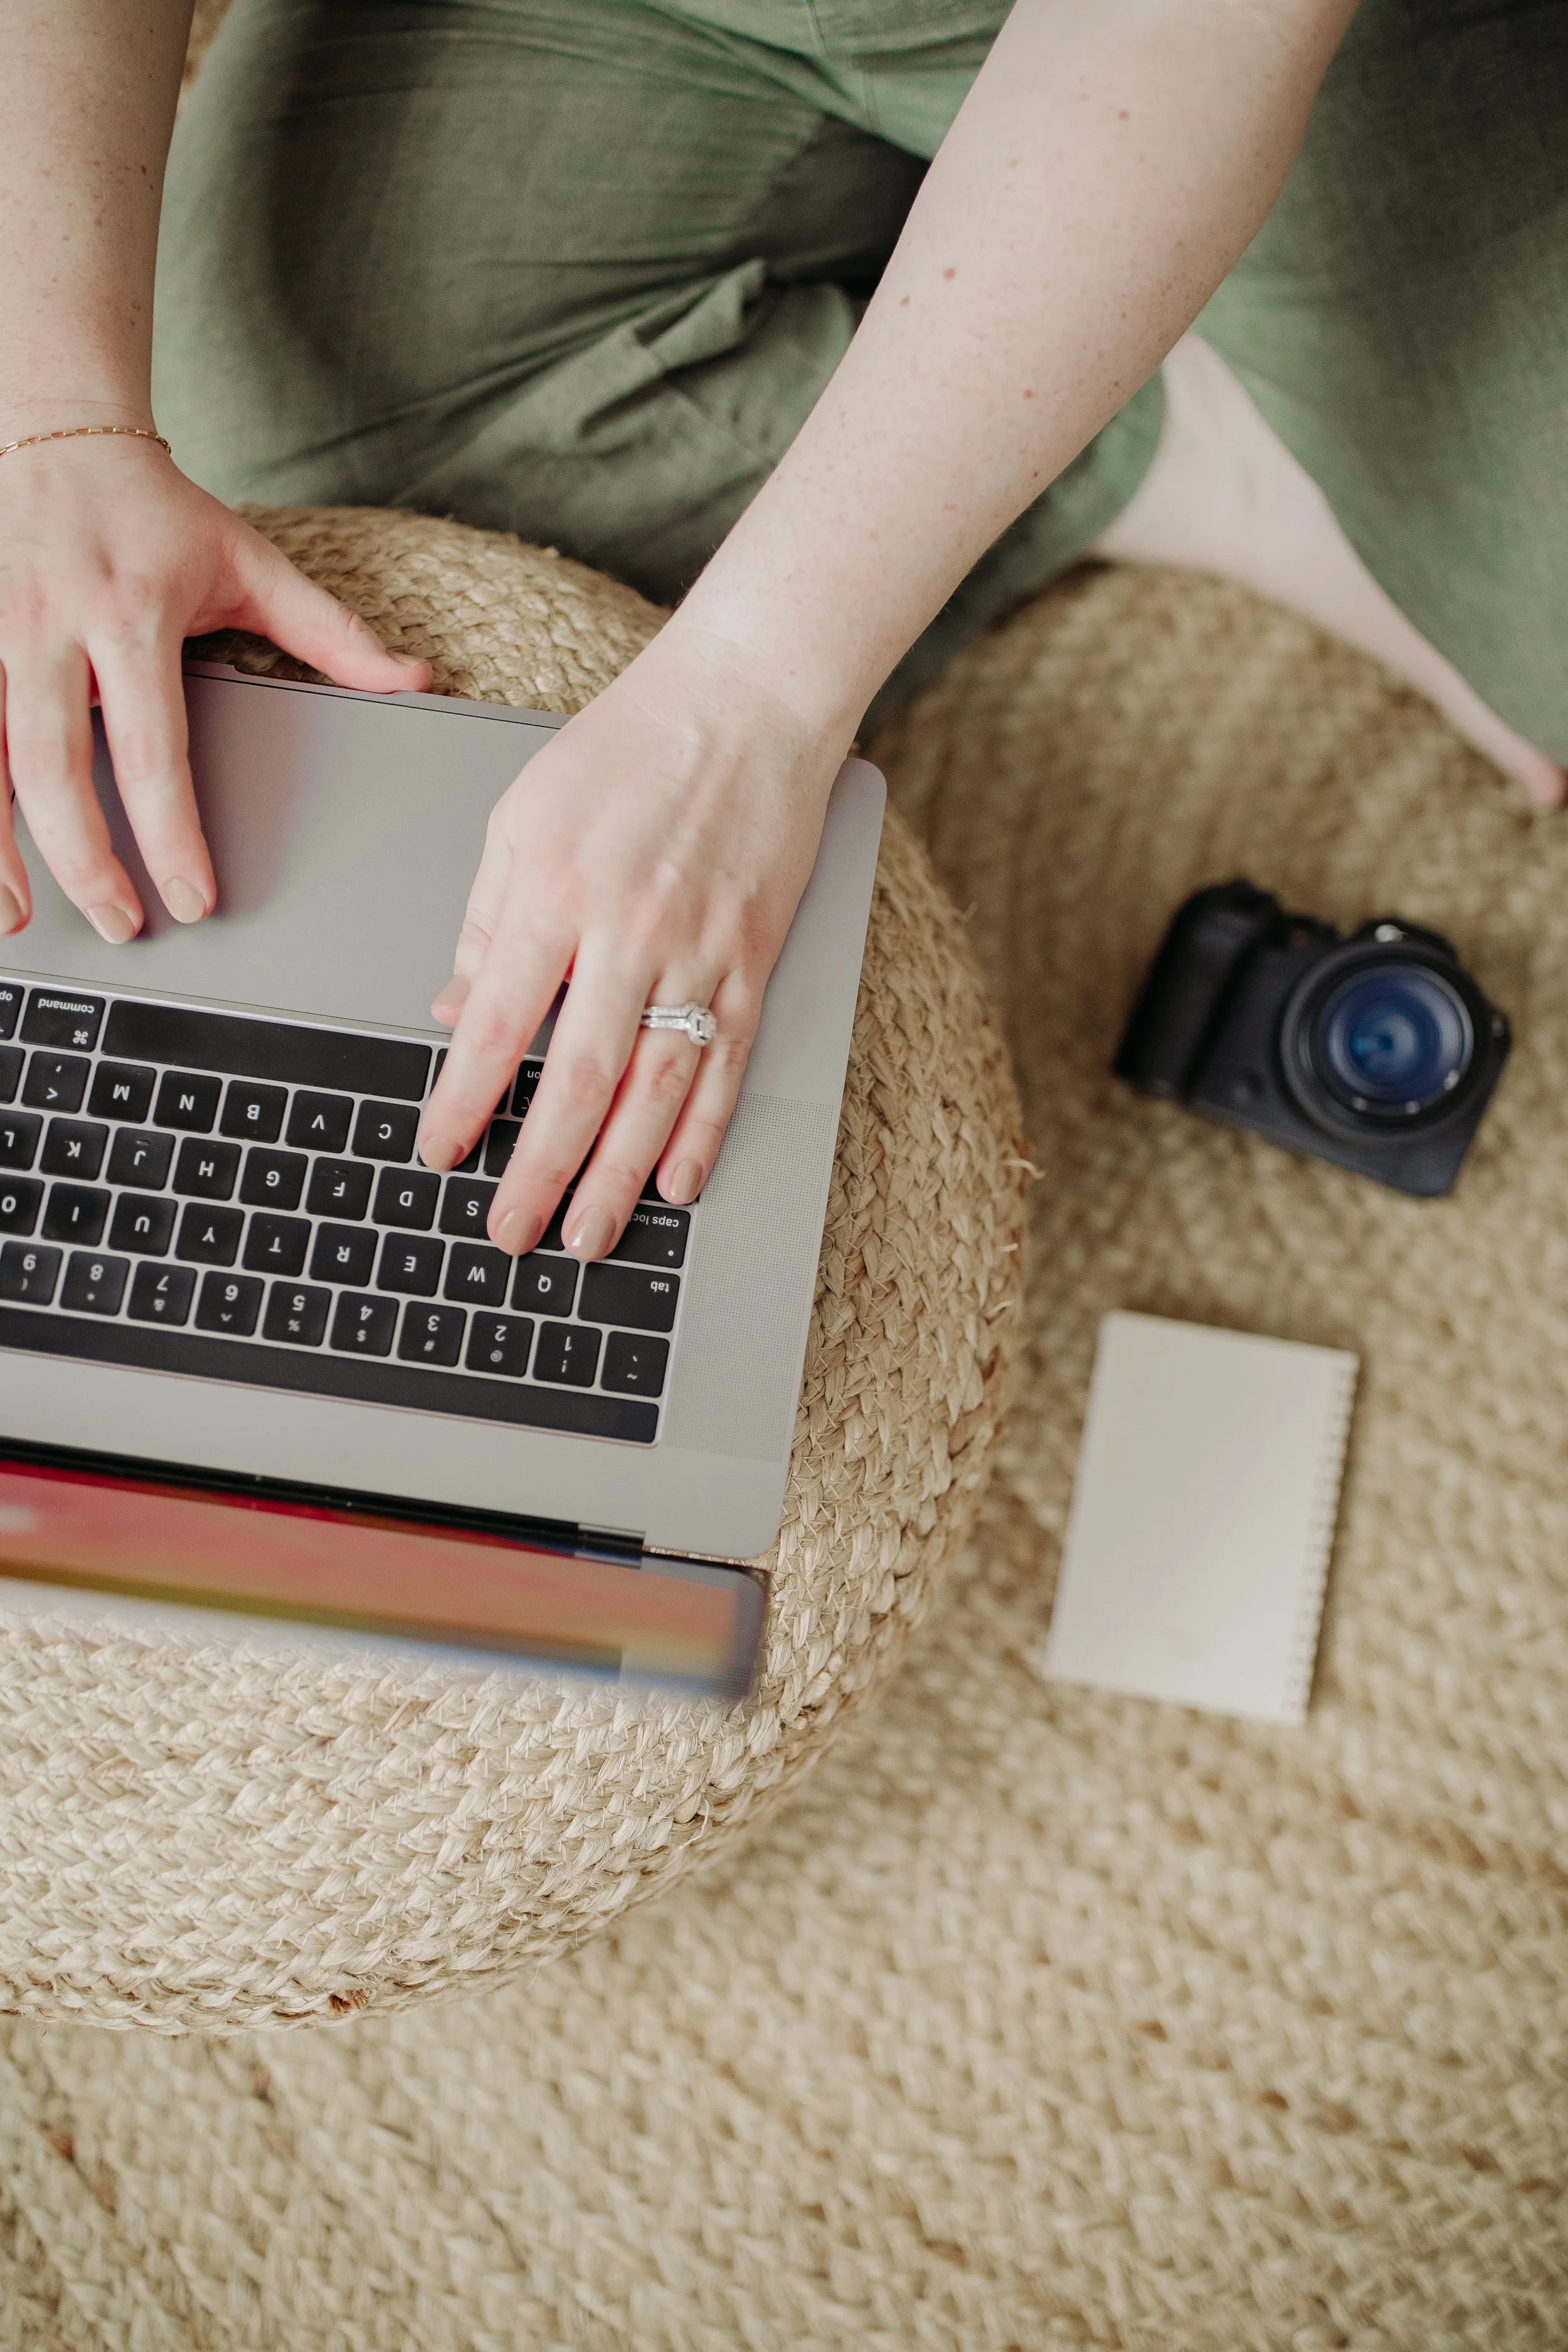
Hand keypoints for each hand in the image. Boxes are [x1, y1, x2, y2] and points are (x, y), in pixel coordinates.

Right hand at [0, 433, 428, 938]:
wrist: (59, 432)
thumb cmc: (156, 513)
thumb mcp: (251, 562)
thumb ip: (331, 631)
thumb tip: (415, 678)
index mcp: (132, 613)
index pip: (151, 747)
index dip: (169, 833)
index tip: (190, 897)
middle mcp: (51, 625)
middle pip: (54, 766)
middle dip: (84, 861)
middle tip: (120, 924)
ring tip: (15, 917)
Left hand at [416, 619, 851, 1263]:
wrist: (749, 698)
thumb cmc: (629, 746)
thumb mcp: (522, 816)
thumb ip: (487, 922)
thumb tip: (452, 1015)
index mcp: (554, 889)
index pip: (495, 1023)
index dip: (462, 1100)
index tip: (439, 1153)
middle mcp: (626, 929)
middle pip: (575, 1079)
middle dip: (539, 1170)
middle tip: (509, 1233)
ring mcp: (699, 950)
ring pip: (654, 1091)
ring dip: (618, 1176)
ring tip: (589, 1237)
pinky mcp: (755, 958)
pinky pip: (727, 1064)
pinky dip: (702, 1133)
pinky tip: (676, 1183)